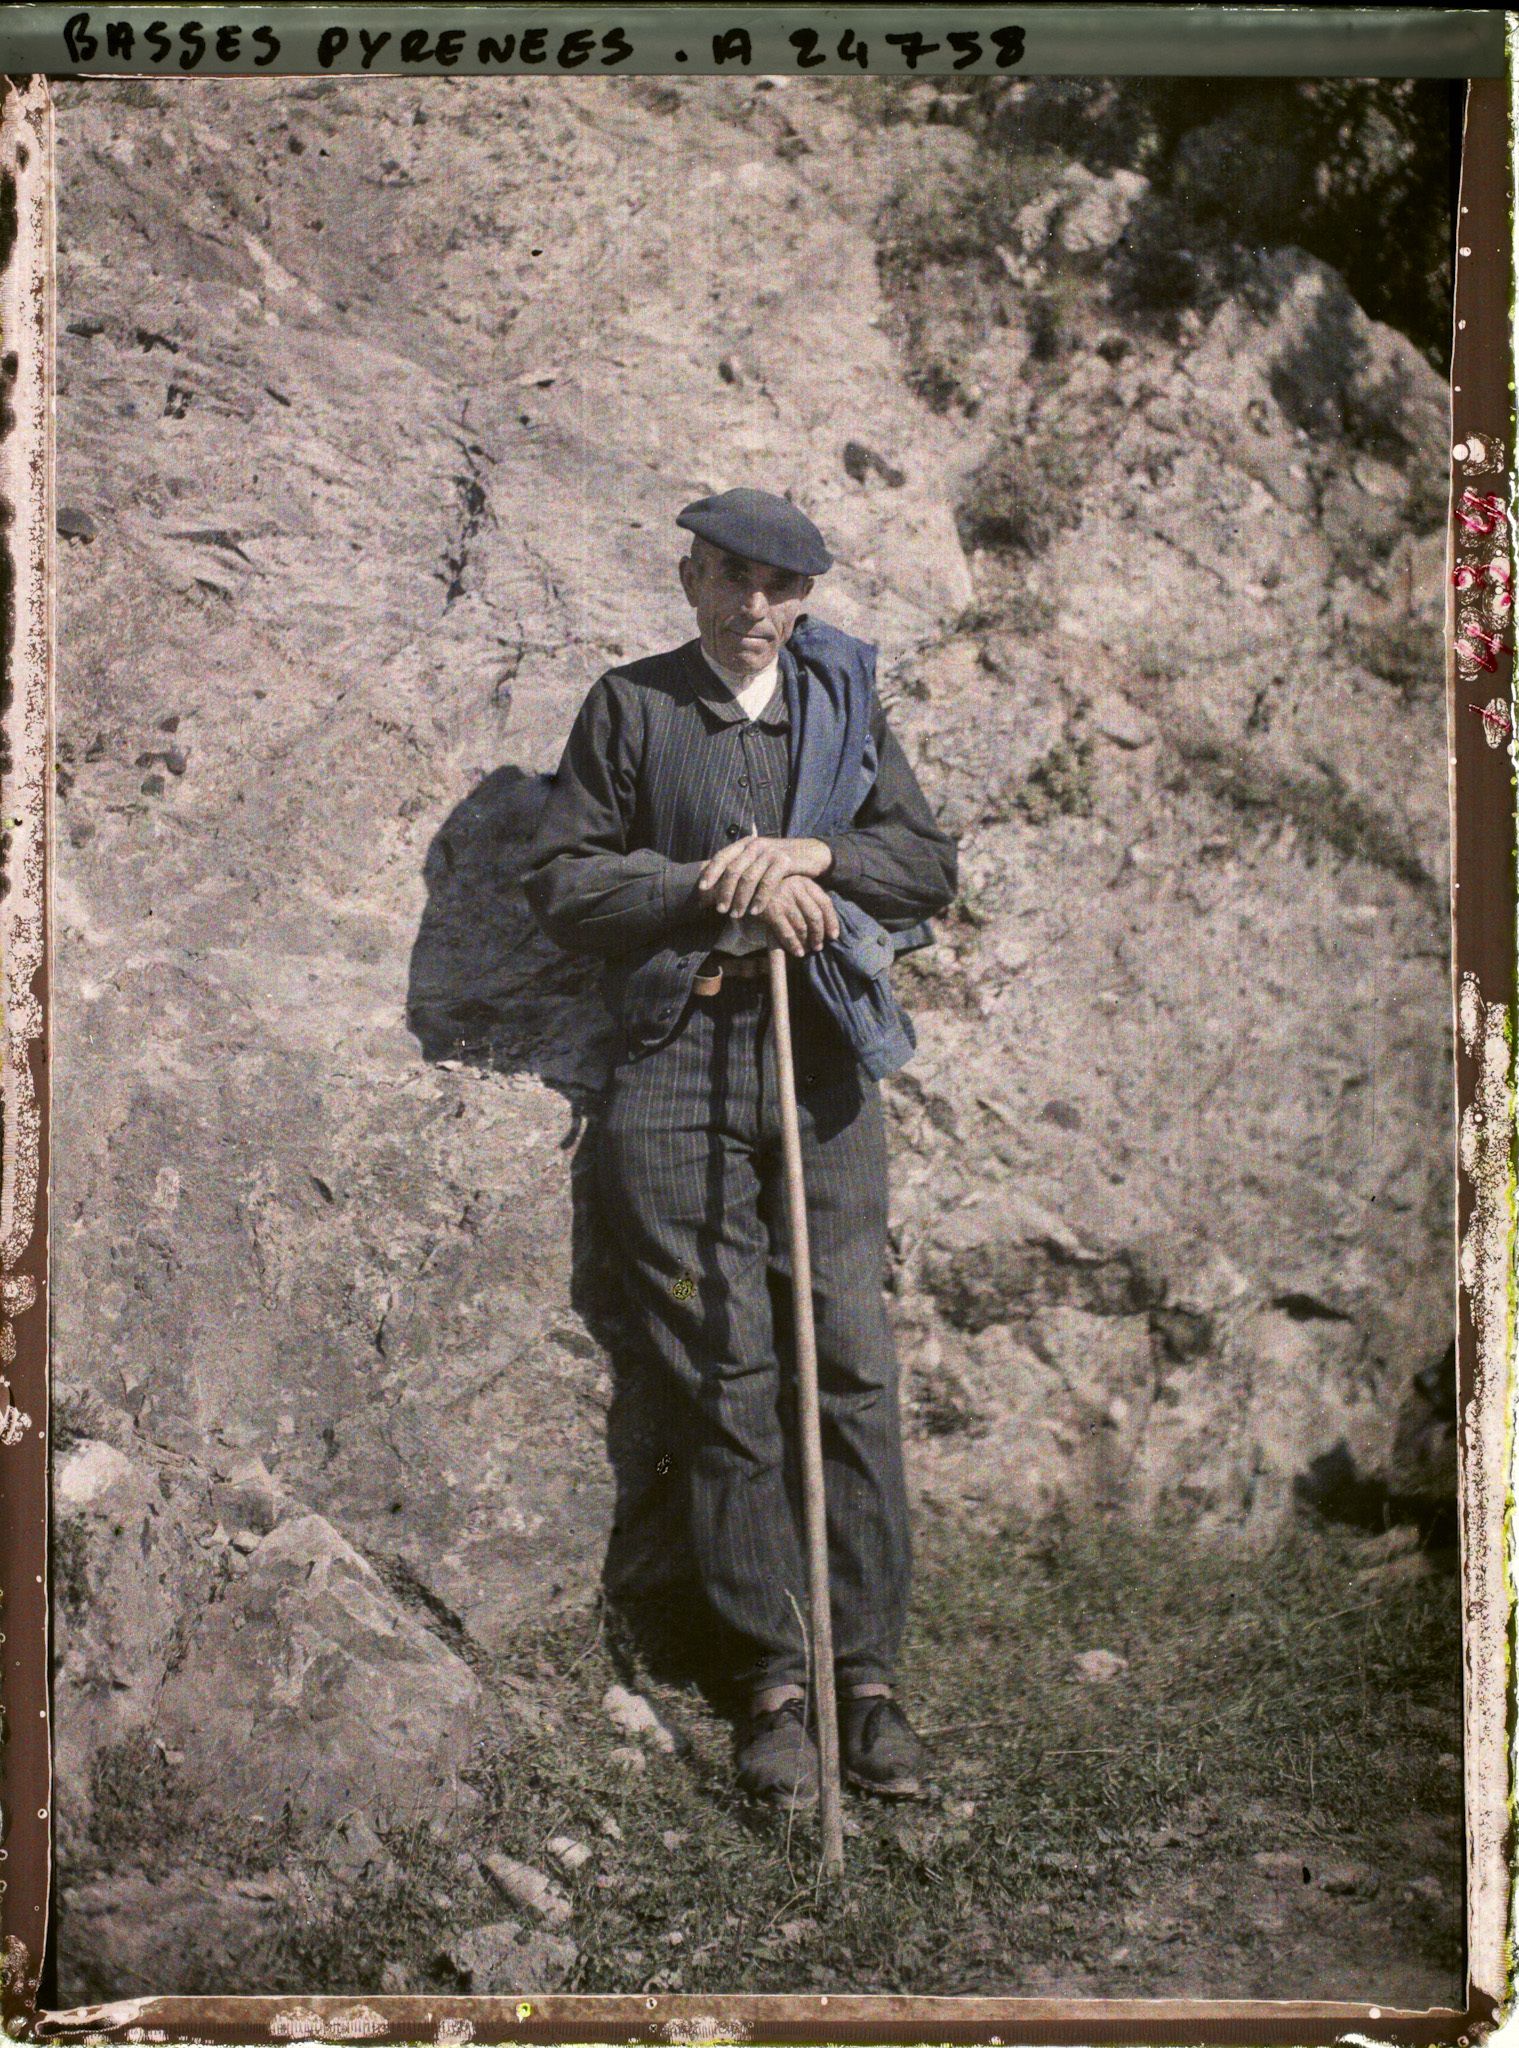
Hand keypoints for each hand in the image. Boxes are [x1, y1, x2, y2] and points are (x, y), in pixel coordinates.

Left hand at [697, 835, 832, 918]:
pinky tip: (756, 911)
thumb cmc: (780, 862)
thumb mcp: (759, 860)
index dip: (710, 873)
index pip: (722, 856)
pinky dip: (760, 898)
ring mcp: (770, 852)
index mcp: (745, 843)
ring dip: (740, 898)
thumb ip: (741, 868)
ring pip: (748, 878)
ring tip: (736, 914)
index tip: (702, 889)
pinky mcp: (784, 861)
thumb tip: (714, 888)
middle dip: (724, 892)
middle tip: (720, 910)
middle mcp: (755, 845)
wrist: (812, 853)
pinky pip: (768, 882)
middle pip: (733, 870)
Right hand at [753, 874, 840, 956]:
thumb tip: (828, 924)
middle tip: (818, 946)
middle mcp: (795, 887)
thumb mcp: (792, 888)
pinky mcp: (771, 910)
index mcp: (804, 881)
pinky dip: (794, 945)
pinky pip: (787, 933)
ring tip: (807, 950)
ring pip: (802, 926)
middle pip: (815, 916)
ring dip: (806, 942)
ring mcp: (783, 898)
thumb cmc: (773, 892)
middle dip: (819, 935)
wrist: (744, 888)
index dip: (832, 921)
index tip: (834, 936)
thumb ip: (808, 899)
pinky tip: (797, 952)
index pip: (825, 903)